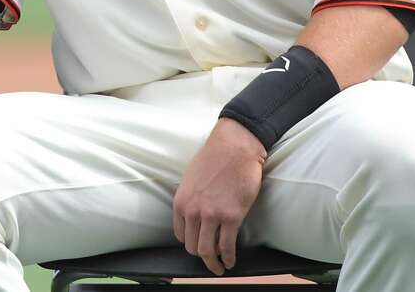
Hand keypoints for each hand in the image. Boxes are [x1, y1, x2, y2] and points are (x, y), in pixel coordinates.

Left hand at [172, 118, 265, 274]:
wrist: (234, 148)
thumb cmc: (214, 159)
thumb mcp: (190, 179)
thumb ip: (190, 199)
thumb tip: (194, 216)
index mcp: (180, 201)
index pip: (180, 234)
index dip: (190, 242)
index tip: (199, 244)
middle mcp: (192, 211)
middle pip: (192, 246)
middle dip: (201, 256)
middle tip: (210, 260)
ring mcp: (211, 215)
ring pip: (207, 251)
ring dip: (213, 264)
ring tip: (220, 267)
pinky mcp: (231, 217)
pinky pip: (227, 246)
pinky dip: (228, 258)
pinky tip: (231, 261)